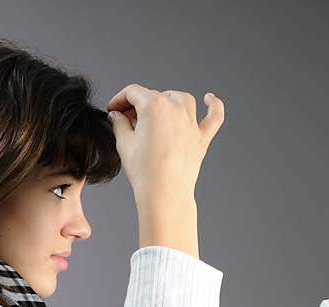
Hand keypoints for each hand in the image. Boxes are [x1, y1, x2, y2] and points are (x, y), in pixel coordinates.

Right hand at [105, 84, 223, 209]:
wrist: (164, 192)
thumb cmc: (145, 171)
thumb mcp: (124, 143)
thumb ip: (119, 124)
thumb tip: (116, 116)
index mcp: (153, 106)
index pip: (133, 92)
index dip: (119, 99)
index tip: (114, 108)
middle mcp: (175, 109)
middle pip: (155, 96)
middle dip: (138, 105)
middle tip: (127, 120)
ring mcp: (191, 123)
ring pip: (181, 99)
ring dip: (168, 100)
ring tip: (156, 111)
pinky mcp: (201, 138)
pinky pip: (214, 116)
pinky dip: (213, 105)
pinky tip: (209, 99)